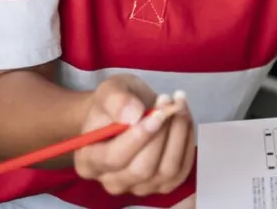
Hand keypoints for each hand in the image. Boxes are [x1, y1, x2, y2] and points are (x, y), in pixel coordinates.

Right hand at [74, 76, 194, 196]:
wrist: (128, 112)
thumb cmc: (115, 103)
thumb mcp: (110, 90)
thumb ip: (116, 100)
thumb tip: (133, 115)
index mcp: (89, 162)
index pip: (114, 159)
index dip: (139, 137)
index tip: (158, 113)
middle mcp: (112, 181)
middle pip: (142, 170)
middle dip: (161, 134)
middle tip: (168, 102)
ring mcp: (139, 186)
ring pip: (166, 170)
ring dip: (178, 135)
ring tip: (177, 106)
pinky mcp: (163, 184)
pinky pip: (182, 169)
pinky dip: (187, 141)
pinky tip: (184, 118)